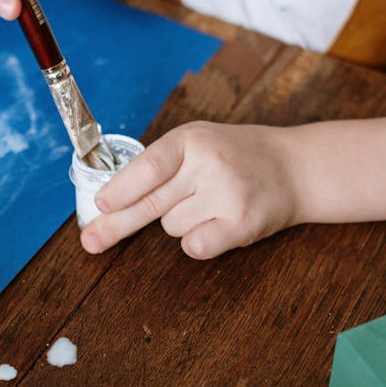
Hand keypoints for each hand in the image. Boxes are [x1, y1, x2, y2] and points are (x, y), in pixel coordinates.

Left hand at [80, 121, 301, 258]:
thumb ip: (158, 167)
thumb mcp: (197, 144)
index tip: (101, 205)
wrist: (295, 168)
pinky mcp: (242, 223)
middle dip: (117, 225)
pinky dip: (198, 242)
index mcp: (192, 139)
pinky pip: (195, 247)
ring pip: (171, 227)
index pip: (148, 167)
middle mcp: (209, 164)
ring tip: (209, 203)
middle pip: (150, 204)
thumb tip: (107, 201)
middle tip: (91, 242)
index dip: (121, 189)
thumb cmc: (235, 157)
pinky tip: (216, 224)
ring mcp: (227, 194)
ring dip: (180, 223)